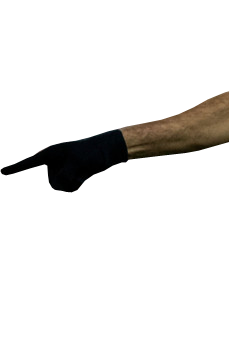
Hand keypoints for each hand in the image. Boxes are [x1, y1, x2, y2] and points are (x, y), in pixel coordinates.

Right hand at [0, 129, 128, 192]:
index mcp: (50, 154)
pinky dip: (76, 186)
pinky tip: (84, 176)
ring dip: (73, 186)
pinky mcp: (68, 178)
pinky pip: (68, 190)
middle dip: (66, 182)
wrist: (106, 152)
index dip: (15, 169)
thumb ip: (66, 175)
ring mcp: (60, 172)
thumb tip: (56, 188)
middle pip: (52, 184)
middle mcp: (52, 164)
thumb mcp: (78, 162)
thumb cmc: (91, 151)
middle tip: (79, 172)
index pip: (29, 163)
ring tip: (82, 173)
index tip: (2, 173)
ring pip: (60, 189)